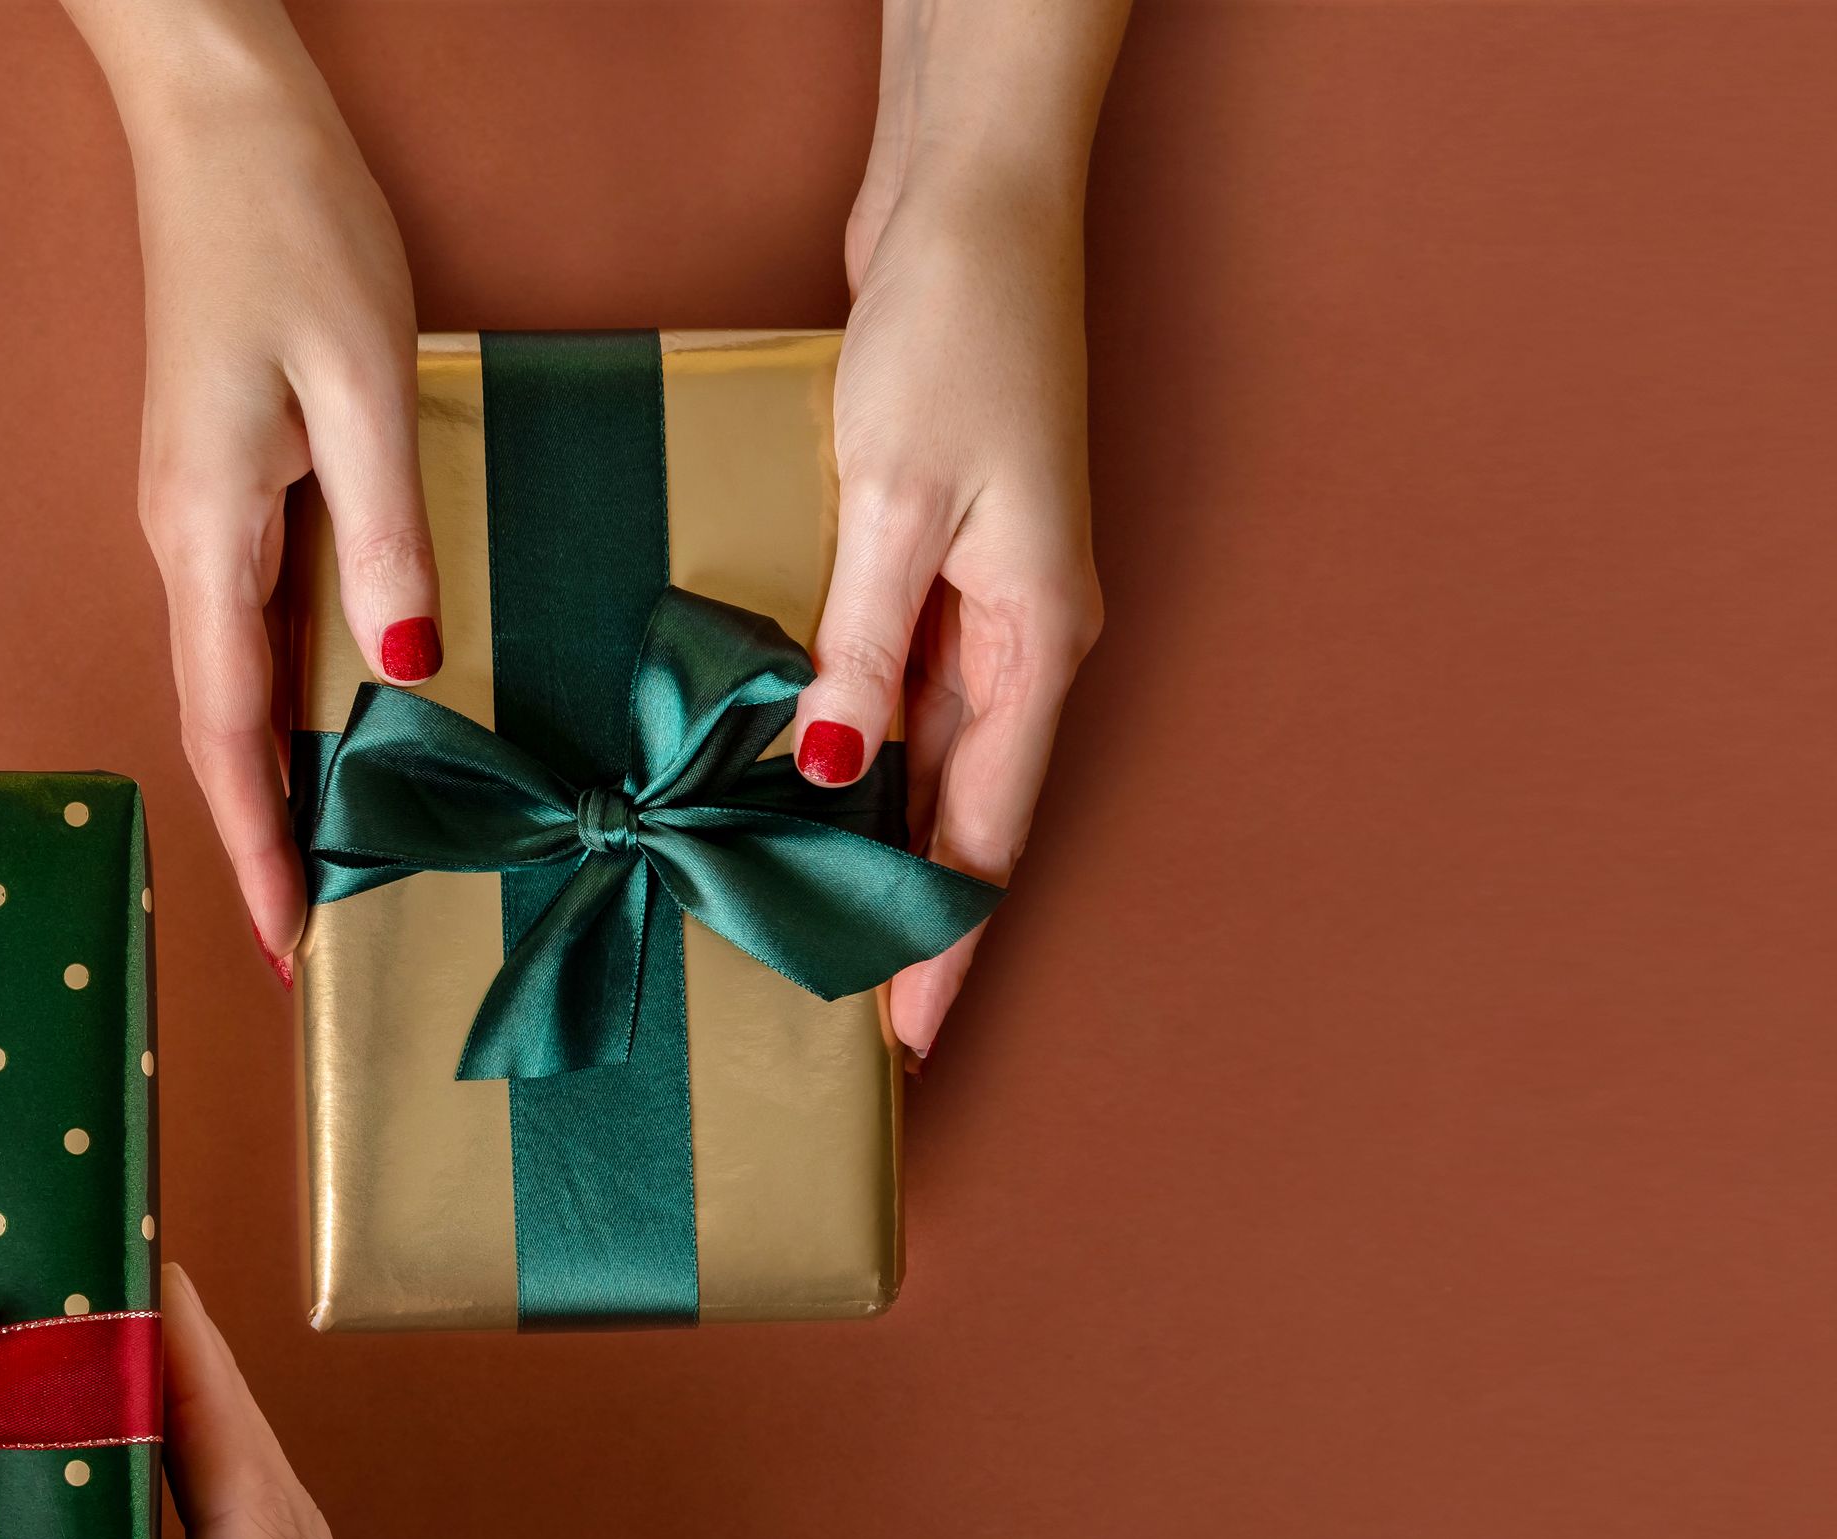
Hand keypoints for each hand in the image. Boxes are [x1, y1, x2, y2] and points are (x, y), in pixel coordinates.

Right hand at [66, 0, 440, 982]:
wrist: (217, 119)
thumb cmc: (290, 230)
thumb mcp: (358, 382)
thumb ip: (384, 533)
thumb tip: (400, 673)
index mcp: (205, 527)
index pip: (226, 727)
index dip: (255, 843)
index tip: (281, 944)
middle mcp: (184, 534)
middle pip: (220, 722)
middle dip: (262, 838)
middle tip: (310, 944)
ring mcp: (198, 507)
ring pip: (236, 674)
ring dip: (276, 776)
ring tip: (334, 868)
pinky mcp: (224, 476)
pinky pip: (254, 616)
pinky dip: (285, 697)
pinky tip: (340, 730)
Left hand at [798, 0, 1130, 1063]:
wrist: (974, 201)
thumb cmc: (956, 332)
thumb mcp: (896, 500)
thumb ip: (859, 645)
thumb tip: (828, 770)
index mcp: (1039, 637)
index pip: (989, 831)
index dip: (944, 940)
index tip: (907, 1038)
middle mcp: (1025, 632)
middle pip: (966, 809)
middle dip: (912, 916)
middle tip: (846, 1016)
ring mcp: (983, 592)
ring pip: (927, 750)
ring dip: (875, 836)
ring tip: (812, 927)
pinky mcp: (935, 548)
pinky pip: (896, 680)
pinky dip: (852, 741)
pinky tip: (797, 785)